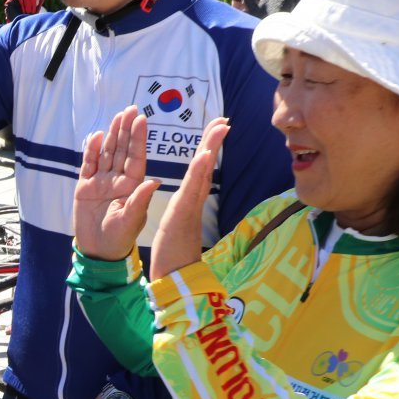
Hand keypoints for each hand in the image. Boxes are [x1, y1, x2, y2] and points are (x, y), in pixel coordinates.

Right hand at [72, 106, 159, 260]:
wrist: (97, 250)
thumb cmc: (119, 238)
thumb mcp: (132, 220)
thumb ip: (140, 200)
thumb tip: (154, 181)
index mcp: (132, 185)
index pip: (136, 157)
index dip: (139, 138)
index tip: (142, 120)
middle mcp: (118, 180)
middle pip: (122, 150)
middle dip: (126, 130)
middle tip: (130, 109)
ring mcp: (101, 182)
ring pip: (107, 153)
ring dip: (112, 135)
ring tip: (117, 116)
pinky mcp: (85, 187)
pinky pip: (89, 165)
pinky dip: (92, 151)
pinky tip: (97, 136)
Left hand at [150, 117, 229, 278]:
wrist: (174, 278)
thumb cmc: (175, 255)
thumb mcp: (178, 226)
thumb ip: (187, 210)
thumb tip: (193, 198)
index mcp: (189, 202)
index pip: (200, 170)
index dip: (208, 148)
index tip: (217, 128)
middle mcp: (192, 202)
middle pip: (205, 166)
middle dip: (214, 142)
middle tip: (224, 120)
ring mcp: (189, 208)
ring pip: (201, 174)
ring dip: (210, 149)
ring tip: (219, 128)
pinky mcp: (182, 216)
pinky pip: (191, 190)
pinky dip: (199, 172)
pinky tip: (204, 155)